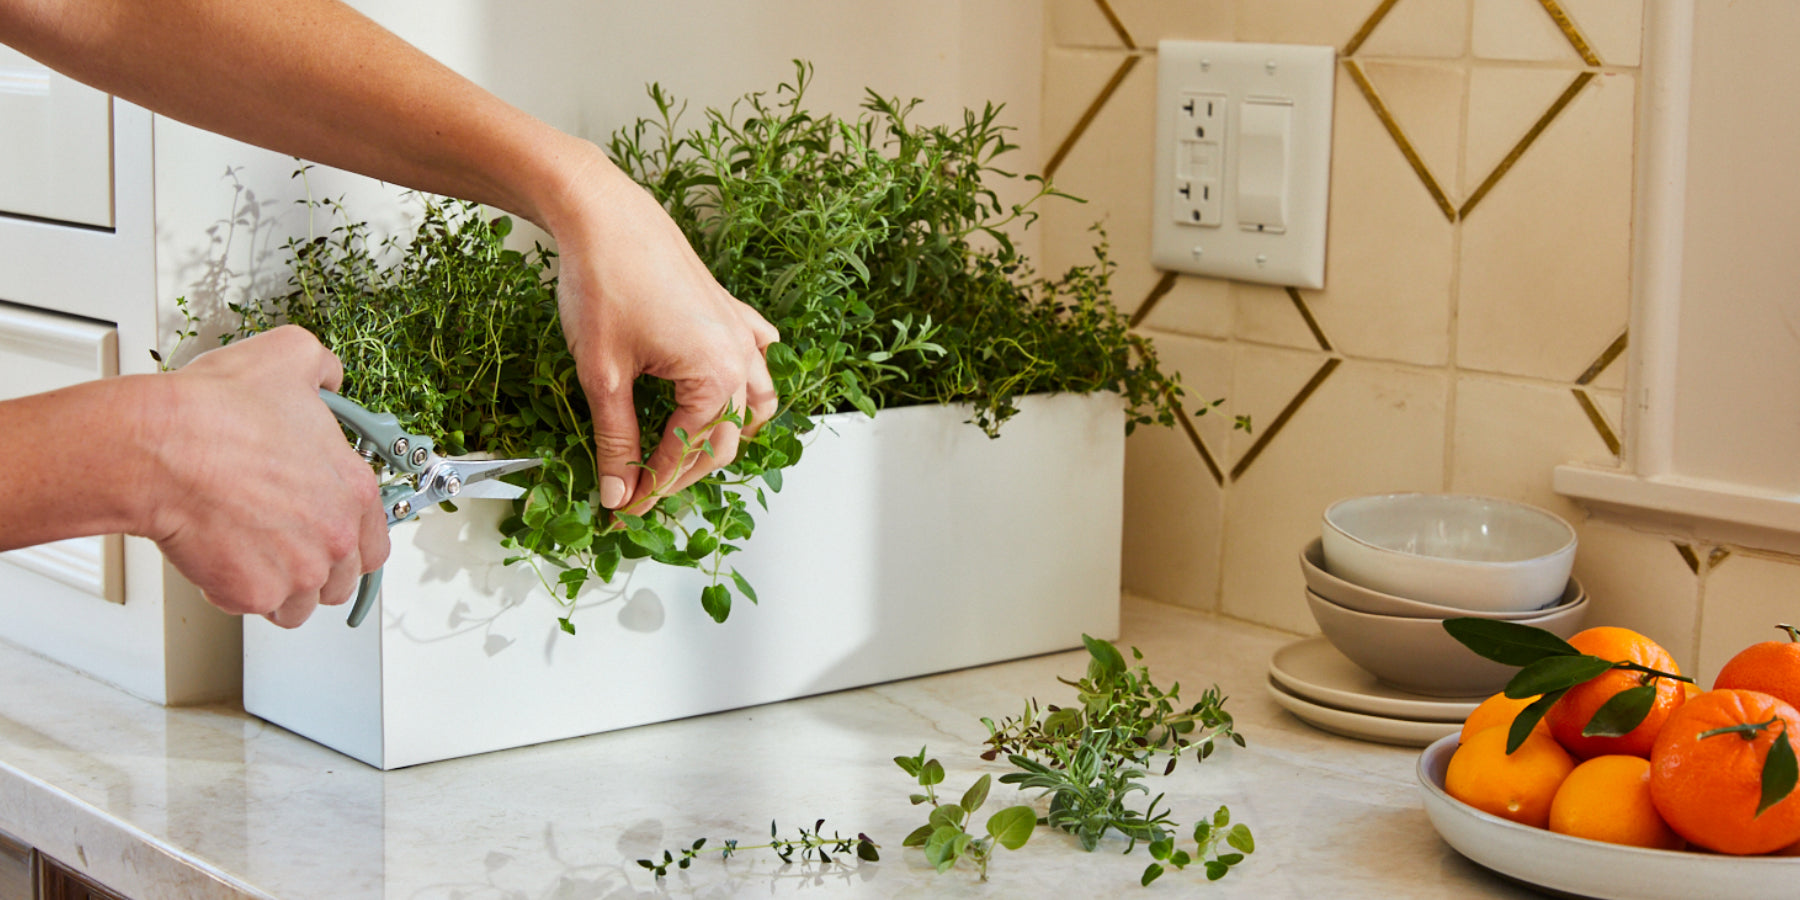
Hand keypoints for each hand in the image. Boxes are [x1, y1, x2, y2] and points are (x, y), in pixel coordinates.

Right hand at [142, 326, 387, 626]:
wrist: (161, 447)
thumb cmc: (216, 411)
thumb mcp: (291, 357)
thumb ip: (324, 369)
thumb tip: (329, 376)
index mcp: (354, 490)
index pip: (375, 544)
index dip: (350, 542)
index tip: (328, 538)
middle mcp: (335, 537)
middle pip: (339, 580)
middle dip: (314, 568)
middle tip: (281, 545)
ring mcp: (297, 571)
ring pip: (298, 604)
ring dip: (278, 586)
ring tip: (248, 552)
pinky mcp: (252, 594)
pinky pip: (250, 607)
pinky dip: (234, 591)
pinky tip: (218, 555)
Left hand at [550, 153, 779, 512]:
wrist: (603, 214)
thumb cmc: (604, 283)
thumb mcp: (603, 375)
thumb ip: (616, 440)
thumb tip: (618, 491)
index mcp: (716, 377)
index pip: (687, 454)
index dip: (651, 487)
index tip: (622, 508)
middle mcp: (739, 357)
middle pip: (724, 437)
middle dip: (683, 469)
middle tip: (639, 489)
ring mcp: (738, 332)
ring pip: (754, 401)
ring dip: (727, 431)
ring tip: (687, 450)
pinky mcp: (727, 311)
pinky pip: (755, 353)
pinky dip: (749, 375)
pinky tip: (731, 380)